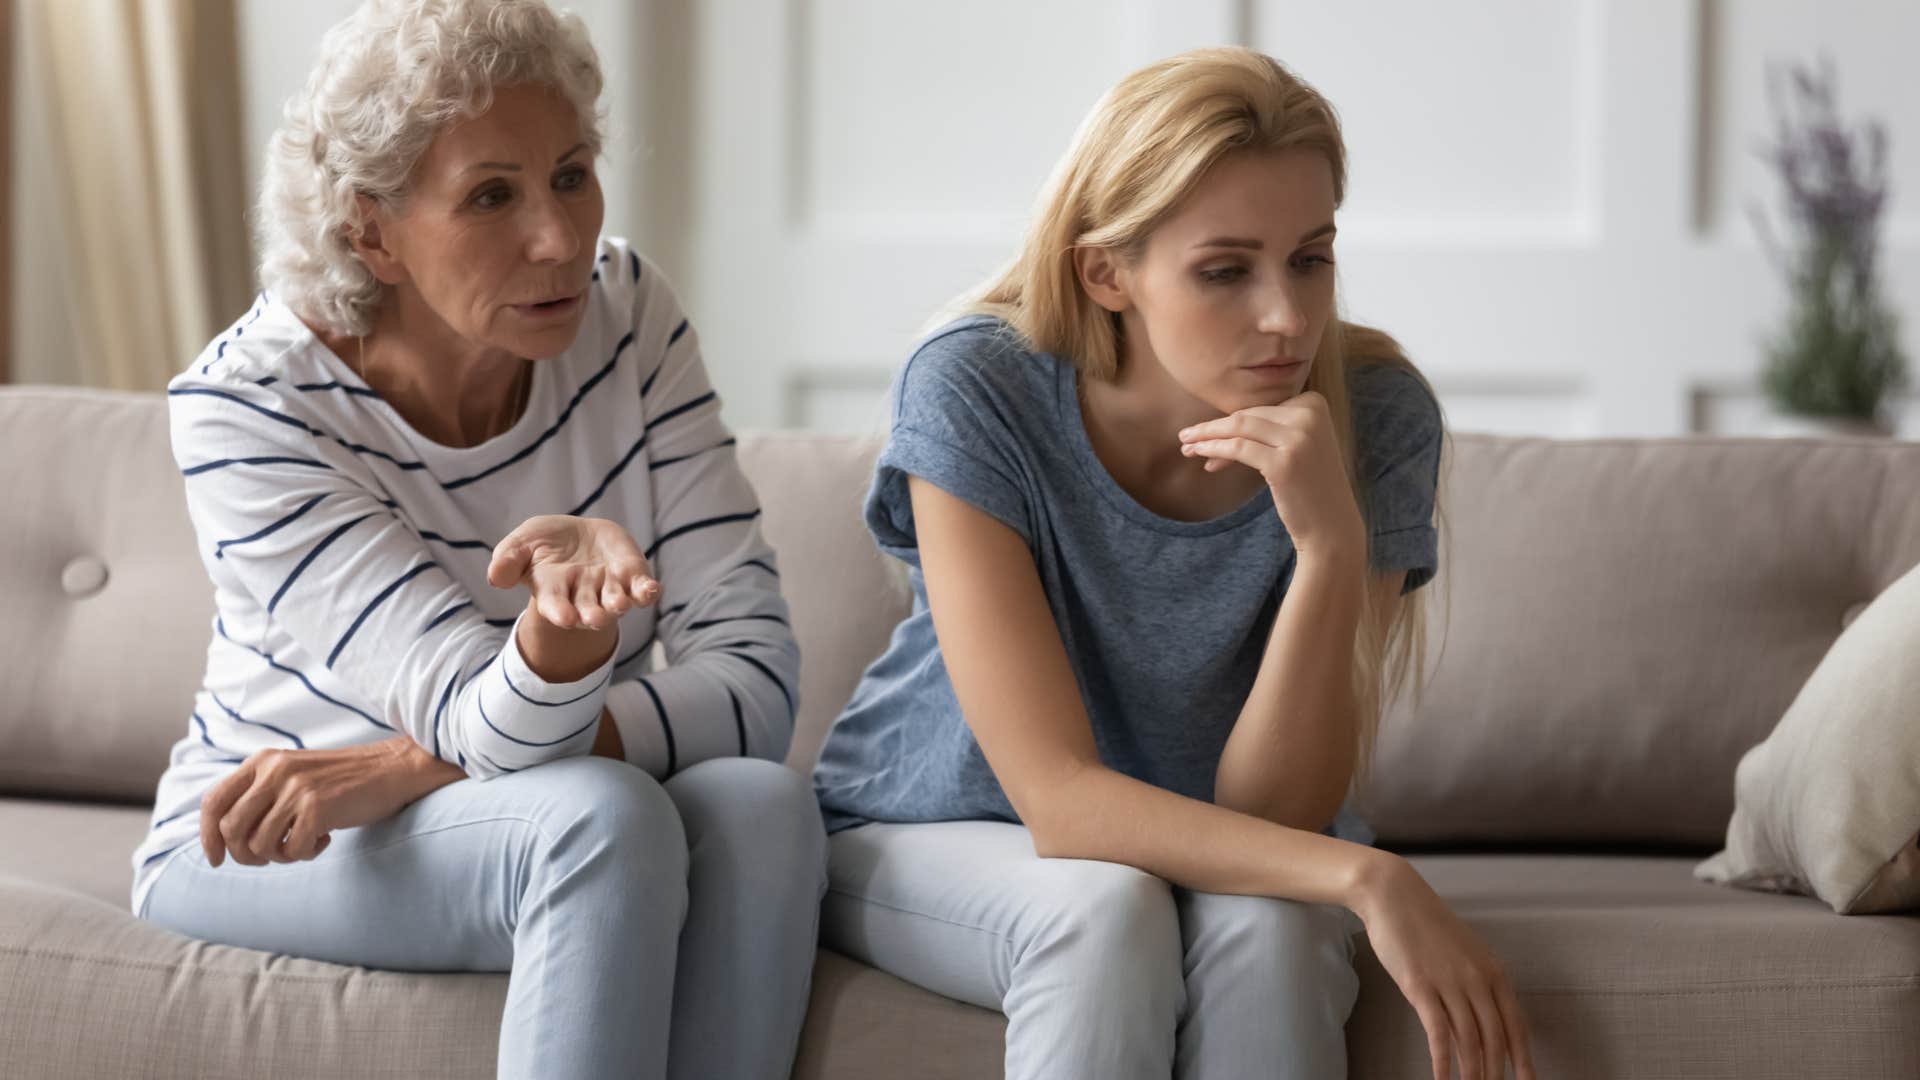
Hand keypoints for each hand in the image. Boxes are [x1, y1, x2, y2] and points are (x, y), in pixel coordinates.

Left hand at [199, 738, 458, 867]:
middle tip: (270, 857)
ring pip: (259, 845)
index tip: (216, 859)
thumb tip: (225, 837)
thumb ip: (261, 794)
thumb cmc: (342, 780)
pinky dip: (305, 854)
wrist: (393, 769)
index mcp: (263, 761)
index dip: (207, 836)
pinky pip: (291, 851)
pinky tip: (324, 839)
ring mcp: (296, 788)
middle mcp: (274, 771)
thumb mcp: (293, 774)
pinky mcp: (318, 807)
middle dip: (245, 855)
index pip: (213, 801)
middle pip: (231, 829)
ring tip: (301, 844)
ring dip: (279, 856)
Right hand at [487, 515, 661, 630]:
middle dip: (592, 615)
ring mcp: (610, 587)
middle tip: (594, 620)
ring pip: (615, 601)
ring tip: (620, 604)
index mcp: (554, 590)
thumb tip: (495, 577)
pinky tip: (652, 590)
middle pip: (588, 610)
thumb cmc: (544, 543)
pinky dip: (647, 591)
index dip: (560, 612)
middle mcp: (583, 595)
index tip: (565, 619)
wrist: (576, 536)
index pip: (555, 605)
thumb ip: (508, 560)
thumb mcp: (521, 544)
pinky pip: (641, 588)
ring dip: (618, 604)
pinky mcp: (632, 575)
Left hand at [1177, 391, 1363, 558]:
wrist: (1331, 525)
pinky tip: (1199, 456)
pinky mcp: (1283, 462)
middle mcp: (1310, 416)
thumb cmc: (1309, 486)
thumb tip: (1220, 424)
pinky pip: (1238, 448)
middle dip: (1213, 428)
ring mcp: (1298, 438)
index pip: (1261, 408)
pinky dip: (1213, 450)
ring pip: (1238, 428)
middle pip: (1248, 416)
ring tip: (1186, 446)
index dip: (1231, 422)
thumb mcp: (1296, 446)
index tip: (1209, 438)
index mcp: (1314, 403)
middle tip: (1186, 437)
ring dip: (1206, 436)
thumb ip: (1269, 429)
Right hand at [1354, 855, 1536, 1079]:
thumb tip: (1475, 1026)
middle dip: (1496, 1072)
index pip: (1516, 1025)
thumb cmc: (1425, 924)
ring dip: (1472, 1072)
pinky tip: (1442, 1079)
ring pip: (1470, 1039)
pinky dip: (1443, 1061)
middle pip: (1495, 1038)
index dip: (1523, 1058)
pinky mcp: (1420, 986)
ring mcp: (1450, 983)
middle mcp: (1477, 979)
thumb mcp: (1461, 954)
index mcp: (1493, 971)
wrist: (1393, 895)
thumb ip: (1472, 987)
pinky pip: (1437, 1032)